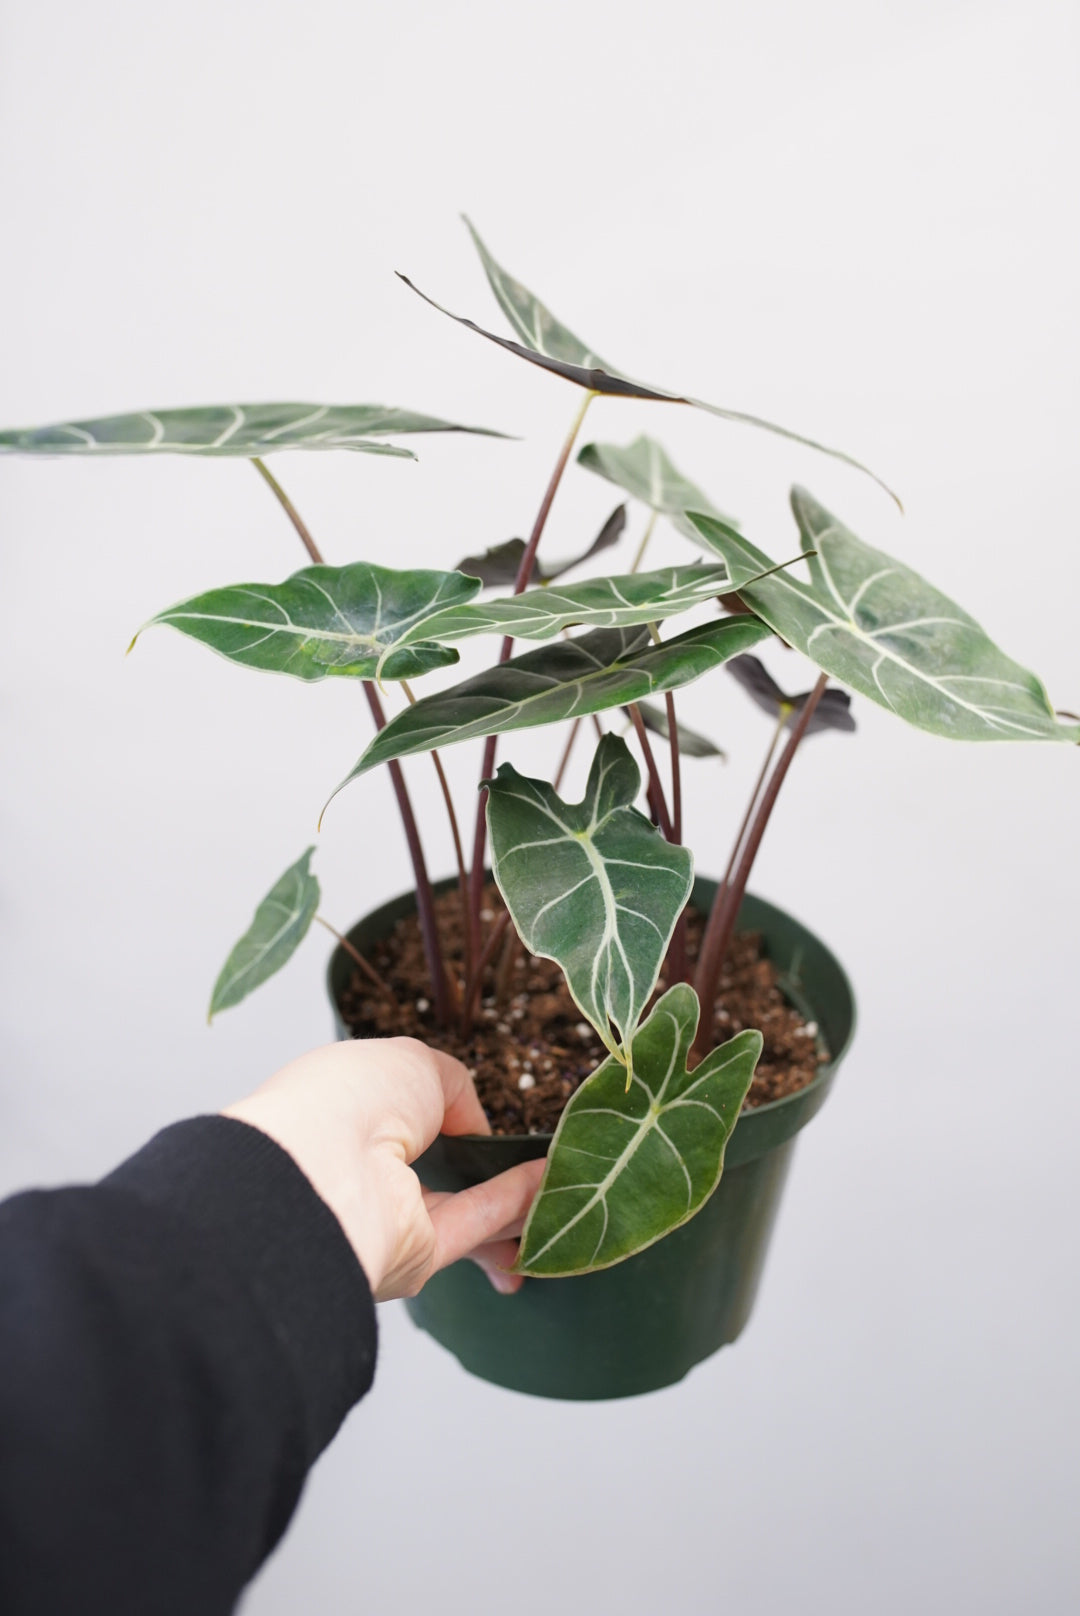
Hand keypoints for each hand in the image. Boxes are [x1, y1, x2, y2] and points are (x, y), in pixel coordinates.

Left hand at [223, 1037, 543, 1301]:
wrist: (322, 1171)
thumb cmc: (352, 1099)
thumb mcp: (414, 1062)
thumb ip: (453, 1088)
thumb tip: (473, 1126)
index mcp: (345, 1111)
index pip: (396, 1114)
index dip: (440, 1113)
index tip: (480, 1115)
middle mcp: (360, 1166)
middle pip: (433, 1170)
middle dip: (479, 1166)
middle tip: (533, 1154)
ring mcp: (386, 1216)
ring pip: (459, 1205)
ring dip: (512, 1191)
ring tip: (563, 1172)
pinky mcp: (412, 1258)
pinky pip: (471, 1227)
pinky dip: (512, 1206)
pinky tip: (550, 1188)